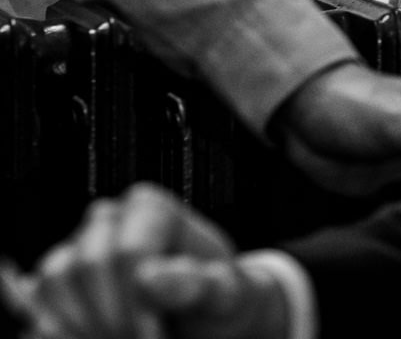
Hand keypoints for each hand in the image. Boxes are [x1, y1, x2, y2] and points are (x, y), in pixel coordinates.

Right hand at [24, 183, 287, 338]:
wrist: (205, 320)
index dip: (136, 304)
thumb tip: (150, 277)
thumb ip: (200, 284)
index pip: (128, 252)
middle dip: (112, 318)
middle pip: (88, 265)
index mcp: (152, 208)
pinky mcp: (58, 279)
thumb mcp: (227, 295)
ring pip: (56, 281)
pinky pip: (40, 302)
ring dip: (84, 326)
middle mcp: (110, 219)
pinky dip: (62, 331)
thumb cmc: (219, 301)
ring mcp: (79, 246)